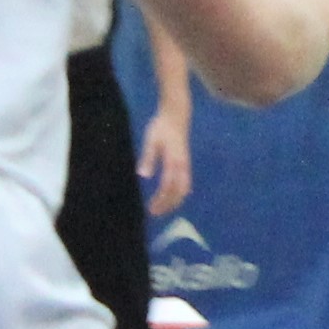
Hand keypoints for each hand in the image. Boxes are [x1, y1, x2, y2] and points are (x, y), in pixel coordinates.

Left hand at [137, 101, 192, 217]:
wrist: (176, 115)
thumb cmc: (161, 127)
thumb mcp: (151, 140)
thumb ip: (148, 157)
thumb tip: (143, 176)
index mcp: (173, 161)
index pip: (168, 187)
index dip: (160, 200)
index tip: (151, 209)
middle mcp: (182, 166)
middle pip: (178, 192)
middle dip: (168, 204)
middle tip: (155, 213)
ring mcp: (185, 165)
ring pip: (184, 189)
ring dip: (174, 201)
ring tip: (162, 208)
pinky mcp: (185, 163)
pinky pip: (185, 183)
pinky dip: (179, 193)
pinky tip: (170, 196)